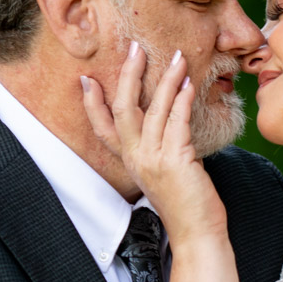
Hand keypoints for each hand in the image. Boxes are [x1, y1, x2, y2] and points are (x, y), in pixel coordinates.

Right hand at [81, 42, 227, 246]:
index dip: (91, 104)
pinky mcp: (176, 160)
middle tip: (136, 48)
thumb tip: (171, 117)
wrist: (197, 233)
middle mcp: (137, 159)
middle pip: (123, 109)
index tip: (85, 79)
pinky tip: (189, 84)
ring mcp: (154, 159)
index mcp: (130, 161)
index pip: (102, 129)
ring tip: (178, 57)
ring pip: (153, 110)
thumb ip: (161, 147)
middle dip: (129, 75)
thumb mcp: (165, 171)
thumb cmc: (186, 202)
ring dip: (167, 80)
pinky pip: (177, 121)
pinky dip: (183, 99)